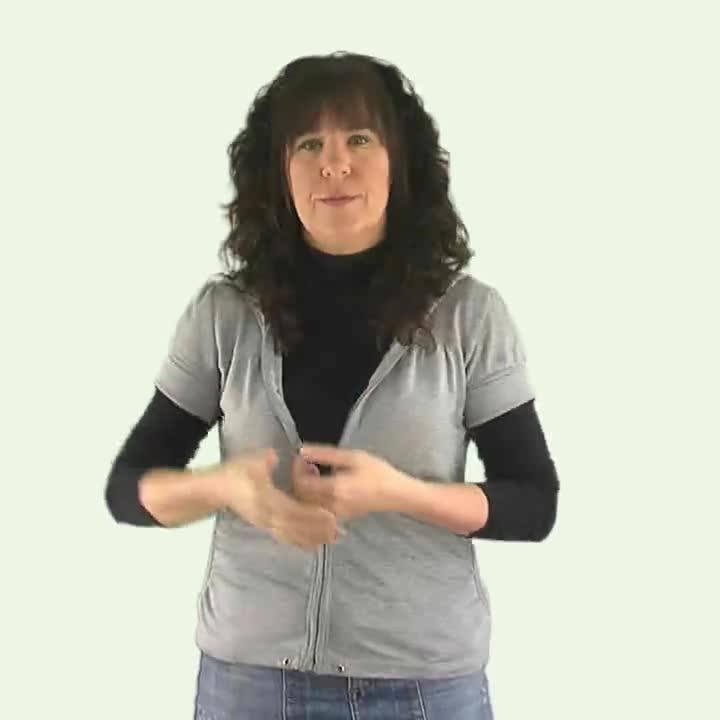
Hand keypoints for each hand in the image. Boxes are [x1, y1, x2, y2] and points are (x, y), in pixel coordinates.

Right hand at [214, 448, 339, 551]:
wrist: (217, 490)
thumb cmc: (235, 473)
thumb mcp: (251, 462)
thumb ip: (266, 461)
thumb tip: (276, 457)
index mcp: (266, 499)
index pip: (292, 510)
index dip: (311, 514)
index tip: (330, 515)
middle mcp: (267, 515)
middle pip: (296, 526)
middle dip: (317, 530)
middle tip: (339, 531)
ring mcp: (266, 523)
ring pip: (292, 535)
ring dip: (312, 538)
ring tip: (332, 540)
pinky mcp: (265, 526)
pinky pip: (285, 537)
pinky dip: (300, 542)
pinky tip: (313, 546)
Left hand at [293, 445, 403, 520]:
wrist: (397, 494)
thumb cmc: (378, 473)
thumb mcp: (353, 457)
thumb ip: (325, 454)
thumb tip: (302, 450)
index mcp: (335, 489)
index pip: (301, 483)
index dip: (297, 469)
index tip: (303, 457)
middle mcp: (332, 505)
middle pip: (301, 496)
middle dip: (299, 478)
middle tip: (308, 464)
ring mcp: (335, 514)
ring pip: (307, 505)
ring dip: (305, 489)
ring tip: (316, 473)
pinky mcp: (339, 517)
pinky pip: (317, 510)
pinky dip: (313, 498)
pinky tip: (324, 485)